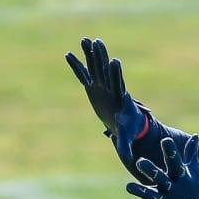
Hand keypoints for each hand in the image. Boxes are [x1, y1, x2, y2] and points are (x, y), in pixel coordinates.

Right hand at [65, 37, 151, 164]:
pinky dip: (76, 65)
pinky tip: (69, 54)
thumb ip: (126, 145)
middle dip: (101, 57)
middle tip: (98, 42)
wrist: (126, 122)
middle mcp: (110, 88)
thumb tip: (130, 158)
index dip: (116, 73)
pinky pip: (83, 75)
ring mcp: (101, 85)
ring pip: (95, 68)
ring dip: (90, 54)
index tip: (114, 61)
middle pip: (106, 70)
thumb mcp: (128, 136)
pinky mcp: (93, 87)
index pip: (118, 83)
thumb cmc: (130, 128)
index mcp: (120, 98)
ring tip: (85, 39)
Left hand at [113, 135, 198, 198]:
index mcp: (181, 177)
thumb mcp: (194, 172)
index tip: (165, 140)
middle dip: (151, 171)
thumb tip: (195, 135)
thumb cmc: (194, 190)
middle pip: (160, 178)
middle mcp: (172, 188)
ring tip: (128, 186)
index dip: (171, 152)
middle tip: (140, 162)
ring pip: (150, 195)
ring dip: (139, 191)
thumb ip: (191, 154)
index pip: (176, 162)